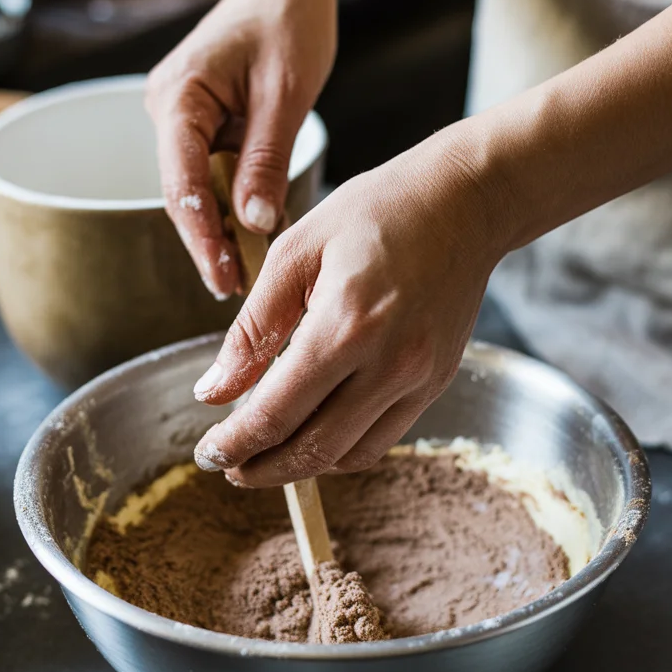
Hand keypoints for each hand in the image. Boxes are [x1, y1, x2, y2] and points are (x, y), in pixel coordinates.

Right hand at [145, 0, 336, 298]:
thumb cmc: (290, 21)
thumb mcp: (287, 94)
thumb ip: (265, 161)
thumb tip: (252, 223)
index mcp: (179, 95)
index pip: (180, 180)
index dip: (202, 234)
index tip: (225, 275)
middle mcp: (168, 107)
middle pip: (181, 191)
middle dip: (208, 241)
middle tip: (234, 288)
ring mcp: (181, 116)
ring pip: (195, 186)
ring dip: (219, 227)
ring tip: (244, 273)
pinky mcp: (201, 122)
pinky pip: (211, 171)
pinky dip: (230, 202)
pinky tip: (251, 235)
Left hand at [191, 121, 508, 485]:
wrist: (464, 202)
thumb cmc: (378, 211)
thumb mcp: (295, 252)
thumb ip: (252, 328)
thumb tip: (214, 391)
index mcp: (344, 325)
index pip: (276, 413)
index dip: (235, 443)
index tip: (207, 454)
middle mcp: (389, 363)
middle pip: (314, 449)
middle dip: (262, 469)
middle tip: (228, 467)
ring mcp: (420, 379)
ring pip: (350, 455)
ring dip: (303, 467)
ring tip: (266, 454)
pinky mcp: (437, 383)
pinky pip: (383, 438)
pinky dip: (343, 449)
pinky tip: (314, 432)